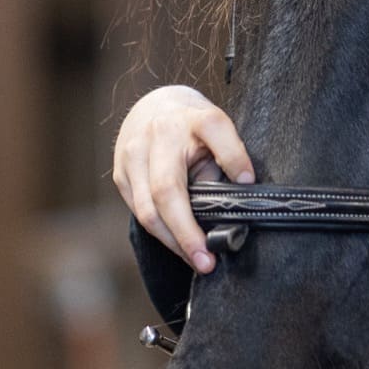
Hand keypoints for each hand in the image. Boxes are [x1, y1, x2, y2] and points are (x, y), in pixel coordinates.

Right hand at [112, 84, 255, 273]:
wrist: (153, 107)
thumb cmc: (195, 126)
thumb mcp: (220, 132)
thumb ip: (226, 160)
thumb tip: (232, 203)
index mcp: (194, 118)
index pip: (216, 132)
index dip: (234, 157)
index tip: (247, 182)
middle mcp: (157, 136)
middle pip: (166, 191)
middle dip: (187, 232)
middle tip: (208, 261)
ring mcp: (132, 156)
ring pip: (147, 210)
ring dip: (173, 241)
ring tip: (197, 261)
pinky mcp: (121, 175)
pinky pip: (139, 212)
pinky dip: (161, 233)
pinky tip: (179, 246)